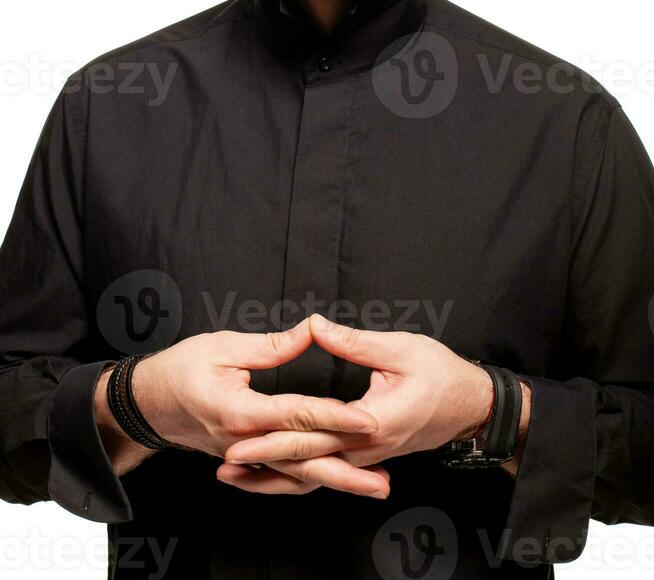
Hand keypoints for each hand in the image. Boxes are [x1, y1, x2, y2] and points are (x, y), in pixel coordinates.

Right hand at [130, 316, 388, 497]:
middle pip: (303, 462)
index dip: (335, 418)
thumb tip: (311, 331)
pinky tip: (333, 482)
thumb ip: (271, 345)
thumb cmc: (180, 368)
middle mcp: (244, 442)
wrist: (144, 403)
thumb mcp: (222, 346)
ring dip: (336, 482)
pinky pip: (280, 476)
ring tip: (372, 486)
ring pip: (295, 476)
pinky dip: (309, 480)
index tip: (367, 420)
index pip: (297, 415)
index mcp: (240, 410)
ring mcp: (243, 456)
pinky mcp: (244, 459)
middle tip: (385, 480)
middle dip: (347, 471)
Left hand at [219, 314, 492, 492]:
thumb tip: (314, 324)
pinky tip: (274, 474)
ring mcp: (368, 457)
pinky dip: (297, 476)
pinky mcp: (368, 456)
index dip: (273, 437)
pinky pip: (327, 471)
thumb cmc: (442, 373)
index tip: (238, 440)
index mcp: (372, 422)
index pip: (313, 433)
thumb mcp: (400, 348)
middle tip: (224, 466)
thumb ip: (353, 341)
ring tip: (236, 479)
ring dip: (275, 477)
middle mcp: (367, 448)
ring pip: (314, 474)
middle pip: (306, 461)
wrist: (474, 406)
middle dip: (263, 464)